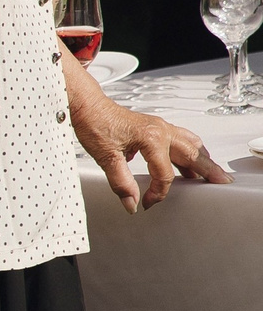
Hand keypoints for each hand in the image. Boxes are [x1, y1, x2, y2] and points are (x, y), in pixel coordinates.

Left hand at [70, 93, 230, 210]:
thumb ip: (121, 183)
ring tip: (212, 174)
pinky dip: (191, 152)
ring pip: (191, 145)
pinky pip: (181, 140)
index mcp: (151, 138)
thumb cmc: (94, 124)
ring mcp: (161, 127)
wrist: (88, 106)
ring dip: (203, 160)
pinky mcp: (156, 127)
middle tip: (223, 183)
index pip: (164, 174)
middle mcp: (161, 130)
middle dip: (208, 170)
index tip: (147, 202)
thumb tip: (132, 204)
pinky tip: (191, 162)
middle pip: (192, 154)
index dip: (157, 192)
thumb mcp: (105, 157)